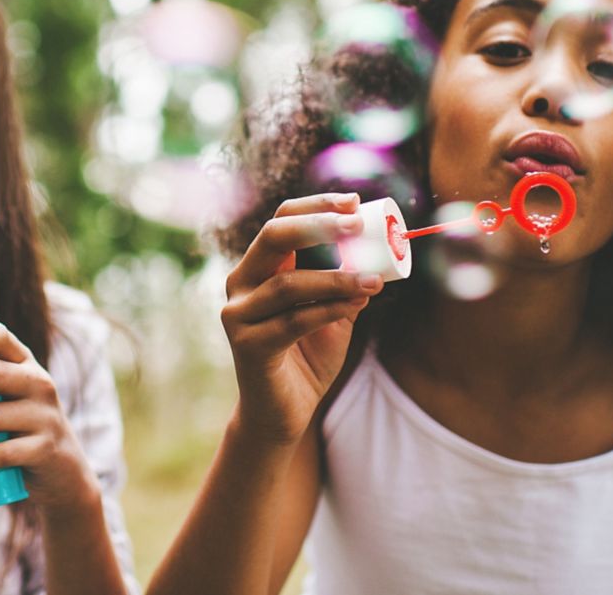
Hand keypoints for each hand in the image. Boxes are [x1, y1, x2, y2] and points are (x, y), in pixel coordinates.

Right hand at [221, 192, 381, 445]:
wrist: (284, 411)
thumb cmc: (308, 356)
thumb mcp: (331, 310)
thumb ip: (342, 281)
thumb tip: (374, 248)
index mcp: (260, 267)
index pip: (282, 220)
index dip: (317, 205)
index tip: (355, 202)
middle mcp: (241, 283)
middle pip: (273, 237)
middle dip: (318, 225)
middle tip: (357, 225)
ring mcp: (238, 314)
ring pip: (288, 284)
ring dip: (336, 278)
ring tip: (373, 279)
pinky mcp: (248, 345)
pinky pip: (293, 321)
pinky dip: (329, 310)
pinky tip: (356, 305)